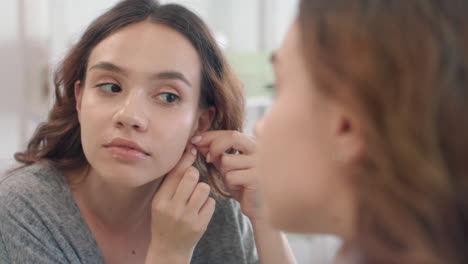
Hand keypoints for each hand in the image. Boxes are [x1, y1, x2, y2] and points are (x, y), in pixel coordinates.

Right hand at [146, 146, 214, 262]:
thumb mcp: (162, 201)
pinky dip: (208, 203)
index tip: (192, 150)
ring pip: (204, 188)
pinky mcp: (199, 226)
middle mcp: (172, 209)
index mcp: (160, 200)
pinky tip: (200, 210)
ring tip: (196, 197)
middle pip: (191, 176)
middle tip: (192, 182)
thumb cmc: (165, 219)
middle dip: (195, 175)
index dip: (186, 158)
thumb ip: (173, 180)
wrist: (168, 249)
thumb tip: (188, 151)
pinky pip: (211, 203)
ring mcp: (186, 218)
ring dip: (202, 190)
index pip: (175, 172)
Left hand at [191, 131, 262, 221]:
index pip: (229, 133)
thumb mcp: (226, 165)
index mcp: (252, 143)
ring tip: (232, 180)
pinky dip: (230, 183)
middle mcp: (259, 149)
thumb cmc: (242, 184)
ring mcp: (260, 163)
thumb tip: (196, 140)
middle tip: (208, 159)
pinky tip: (238, 188)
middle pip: (233, 137)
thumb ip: (214, 152)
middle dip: (215, 146)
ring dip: (224, 172)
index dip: (210, 135)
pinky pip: (231, 176)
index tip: (194, 140)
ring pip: (227, 160)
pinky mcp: (257, 178)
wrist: (258, 206)